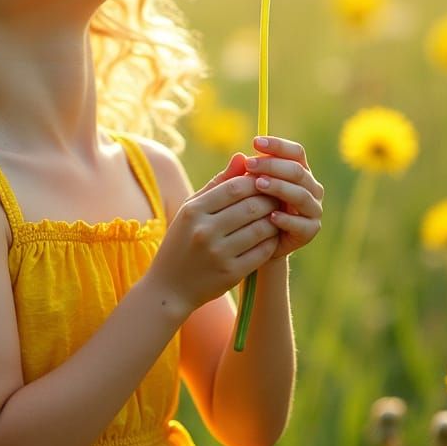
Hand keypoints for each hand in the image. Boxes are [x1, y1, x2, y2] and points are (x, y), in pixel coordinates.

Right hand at [149, 152, 281, 313]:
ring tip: (275, 217)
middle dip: (270, 200)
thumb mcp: (192, 210)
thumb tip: (243, 157)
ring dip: (274, 221)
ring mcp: (218, 253)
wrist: (169, 287)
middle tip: (277, 198)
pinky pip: (262, 251)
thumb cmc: (182, 242)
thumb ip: (218, 183)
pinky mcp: (231, 272)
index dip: (256, 182)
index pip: (235, 187)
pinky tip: (269, 237)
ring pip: (261, 228)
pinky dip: (271, 242)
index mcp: (193, 211)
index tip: (265, 182)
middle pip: (252, 206)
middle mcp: (205, 231)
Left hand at [244, 136, 323, 260]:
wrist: (254, 242)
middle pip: (298, 171)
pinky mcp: (310, 231)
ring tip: (258, 185)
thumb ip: (242, 174)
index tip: (255, 142)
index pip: (295, 152)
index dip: (277, 145)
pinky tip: (271, 216)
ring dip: (280, 188)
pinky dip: (287, 219)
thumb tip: (238, 156)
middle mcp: (310, 188)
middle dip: (272, 166)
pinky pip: (301, 223)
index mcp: (298, 171)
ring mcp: (313, 209)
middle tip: (249, 165)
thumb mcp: (243, 189)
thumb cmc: (249, 208)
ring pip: (301, 194)